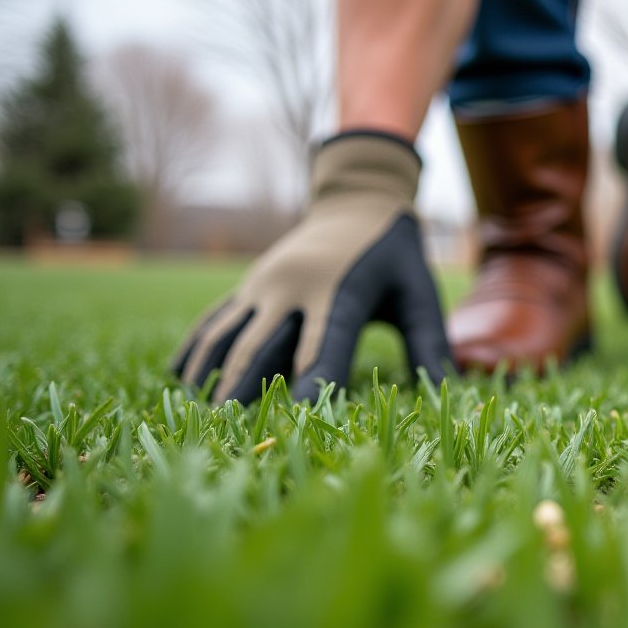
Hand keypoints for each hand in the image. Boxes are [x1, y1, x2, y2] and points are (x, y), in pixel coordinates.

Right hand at [172, 131, 449, 402]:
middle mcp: (294, 287)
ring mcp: (265, 284)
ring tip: (197, 414)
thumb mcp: (419, 293)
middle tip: (228, 429)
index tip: (298, 415)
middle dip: (245, 386)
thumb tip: (448, 389)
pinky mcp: (250, 285)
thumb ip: (430, 341)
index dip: (313, 380)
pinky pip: (217, 320)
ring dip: (210, 372)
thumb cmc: (395, 255)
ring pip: (228, 334)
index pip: (326, 344)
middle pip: (263, 344)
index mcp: (340, 291)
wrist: (358, 198)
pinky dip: (196, 348)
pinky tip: (178, 378)